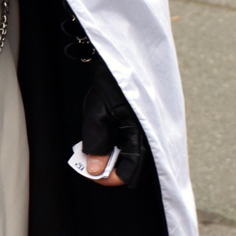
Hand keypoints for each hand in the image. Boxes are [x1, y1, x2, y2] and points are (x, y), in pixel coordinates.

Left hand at [81, 63, 147, 187]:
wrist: (119, 57)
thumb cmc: (111, 81)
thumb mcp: (98, 112)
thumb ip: (97, 142)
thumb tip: (94, 170)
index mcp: (142, 133)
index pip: (131, 170)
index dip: (110, 178)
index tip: (91, 174)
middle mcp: (147, 134)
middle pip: (129, 164)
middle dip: (108, 167)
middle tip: (88, 161)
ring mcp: (144, 129)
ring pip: (127, 154)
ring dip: (109, 155)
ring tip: (92, 146)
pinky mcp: (139, 123)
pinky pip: (127, 142)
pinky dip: (113, 144)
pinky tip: (102, 134)